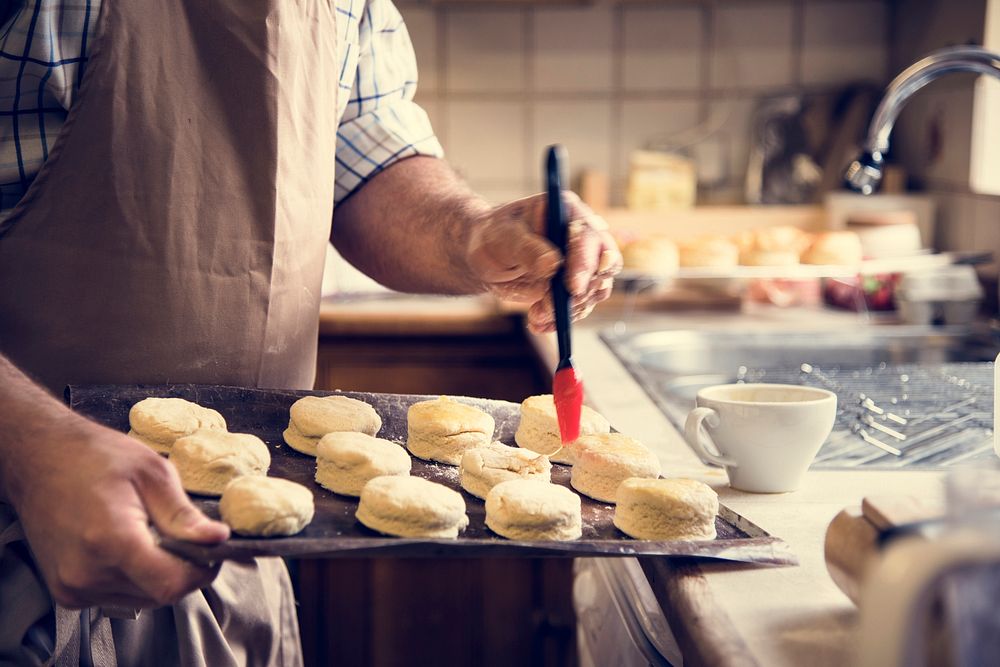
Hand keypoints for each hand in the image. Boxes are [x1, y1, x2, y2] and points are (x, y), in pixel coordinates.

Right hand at [10, 419, 228, 608]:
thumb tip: (217, 538)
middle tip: (186, 539)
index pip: (171, 584)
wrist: (40, 459)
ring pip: (141, 599)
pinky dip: (134, 579)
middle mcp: (87, 572)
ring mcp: (73, 586)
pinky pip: (116, 597)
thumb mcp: (152, 473)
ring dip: (158, 576)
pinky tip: (131, 548)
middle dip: (182, 570)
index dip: (201, 572)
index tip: (212, 554)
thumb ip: (184, 514)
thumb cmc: (94, 457)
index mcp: (112, 540)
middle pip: (159, 594)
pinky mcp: (67, 592)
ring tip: (154, 538)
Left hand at [466, 192, 621, 332]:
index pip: (589, 236)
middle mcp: (582, 237)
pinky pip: (579, 308)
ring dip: (567, 309)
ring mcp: (581, 264)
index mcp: (568, 212)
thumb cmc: (494, 236)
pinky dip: (559, 320)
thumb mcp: (503, 237)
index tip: (573, 287)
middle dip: (582, 292)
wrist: (485, 258)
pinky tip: (537, 323)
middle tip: (554, 307)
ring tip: (536, 315)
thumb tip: (553, 264)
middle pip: (603, 266)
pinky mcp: (574, 288)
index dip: (585, 262)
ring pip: (593, 292)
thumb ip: (527, 249)